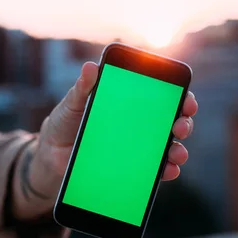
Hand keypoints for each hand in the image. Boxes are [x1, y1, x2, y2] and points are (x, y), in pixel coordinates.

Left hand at [32, 61, 197, 193]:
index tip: (186, 98)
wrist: (51, 153)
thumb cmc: (65, 121)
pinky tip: (167, 171)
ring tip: (176, 153)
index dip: (180, 95)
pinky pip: (154, 170)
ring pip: (168, 147)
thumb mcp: (72, 103)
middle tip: (180, 126)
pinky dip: (165, 171)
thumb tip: (90, 66)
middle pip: (172, 121)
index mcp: (129, 103)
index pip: (162, 96)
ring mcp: (137, 147)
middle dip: (183, 123)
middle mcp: (139, 124)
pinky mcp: (131, 167)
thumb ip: (83, 87)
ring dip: (178, 150)